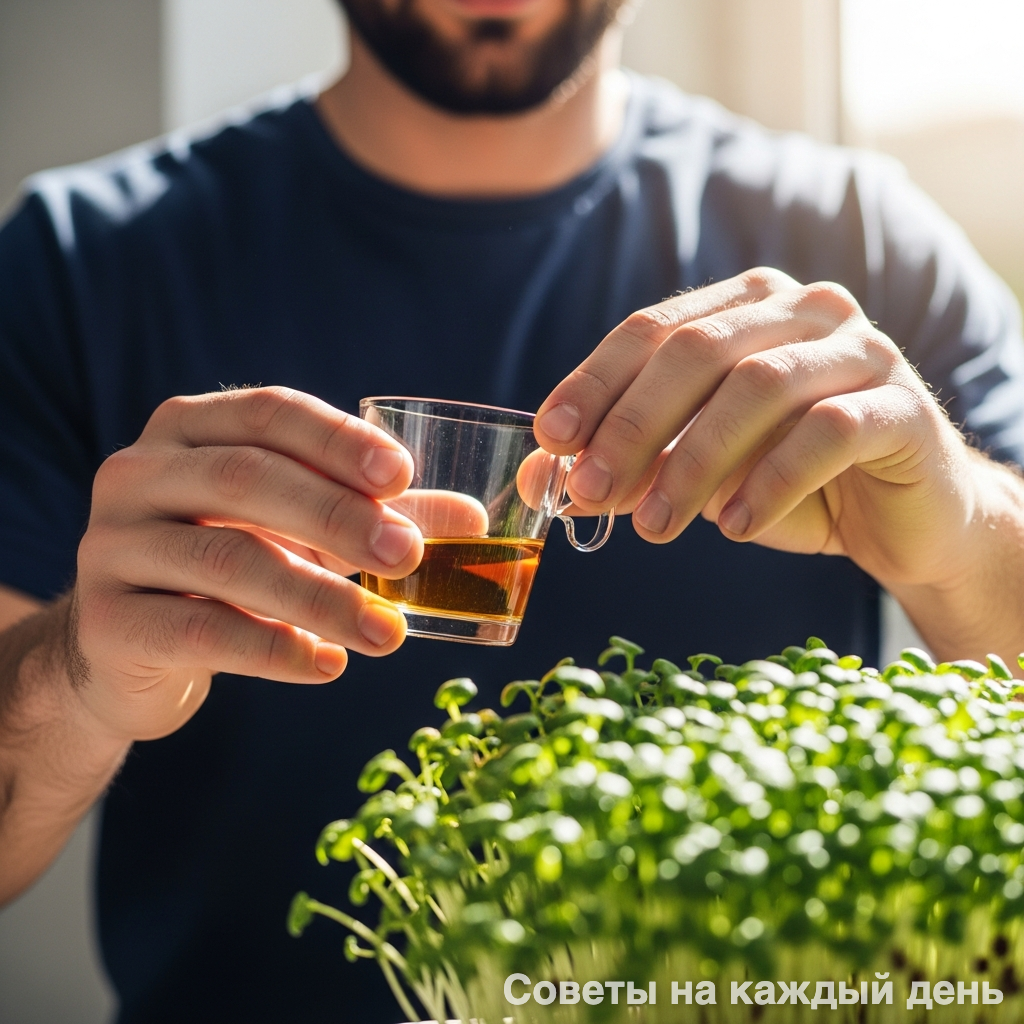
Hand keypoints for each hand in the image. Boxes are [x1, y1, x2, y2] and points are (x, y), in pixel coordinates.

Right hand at [72, 387, 425, 742]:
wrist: (130, 648)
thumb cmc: (229, 568)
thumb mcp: (297, 530)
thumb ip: (374, 516)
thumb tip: (472, 520)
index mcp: (187, 430)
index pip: (267, 414)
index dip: (337, 439)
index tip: (402, 474)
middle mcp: (138, 474)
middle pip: (247, 480)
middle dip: (338, 517)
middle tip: (408, 555)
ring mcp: (110, 546)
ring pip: (228, 562)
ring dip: (321, 598)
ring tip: (389, 634)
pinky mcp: (106, 622)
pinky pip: (200, 631)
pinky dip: (275, 649)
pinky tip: (328, 666)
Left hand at [535, 268, 976, 592]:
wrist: (898, 519)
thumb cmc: (785, 484)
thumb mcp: (692, 475)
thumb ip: (624, 467)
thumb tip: (538, 477)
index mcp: (744, 307)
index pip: (653, 329)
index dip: (595, 381)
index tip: (551, 439)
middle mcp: (803, 311)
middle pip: (698, 351)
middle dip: (633, 424)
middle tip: (591, 491)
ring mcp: (860, 351)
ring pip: (758, 387)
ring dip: (694, 462)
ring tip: (655, 527)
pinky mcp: (902, 406)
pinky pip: (828, 432)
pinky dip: (771, 482)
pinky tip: (735, 527)